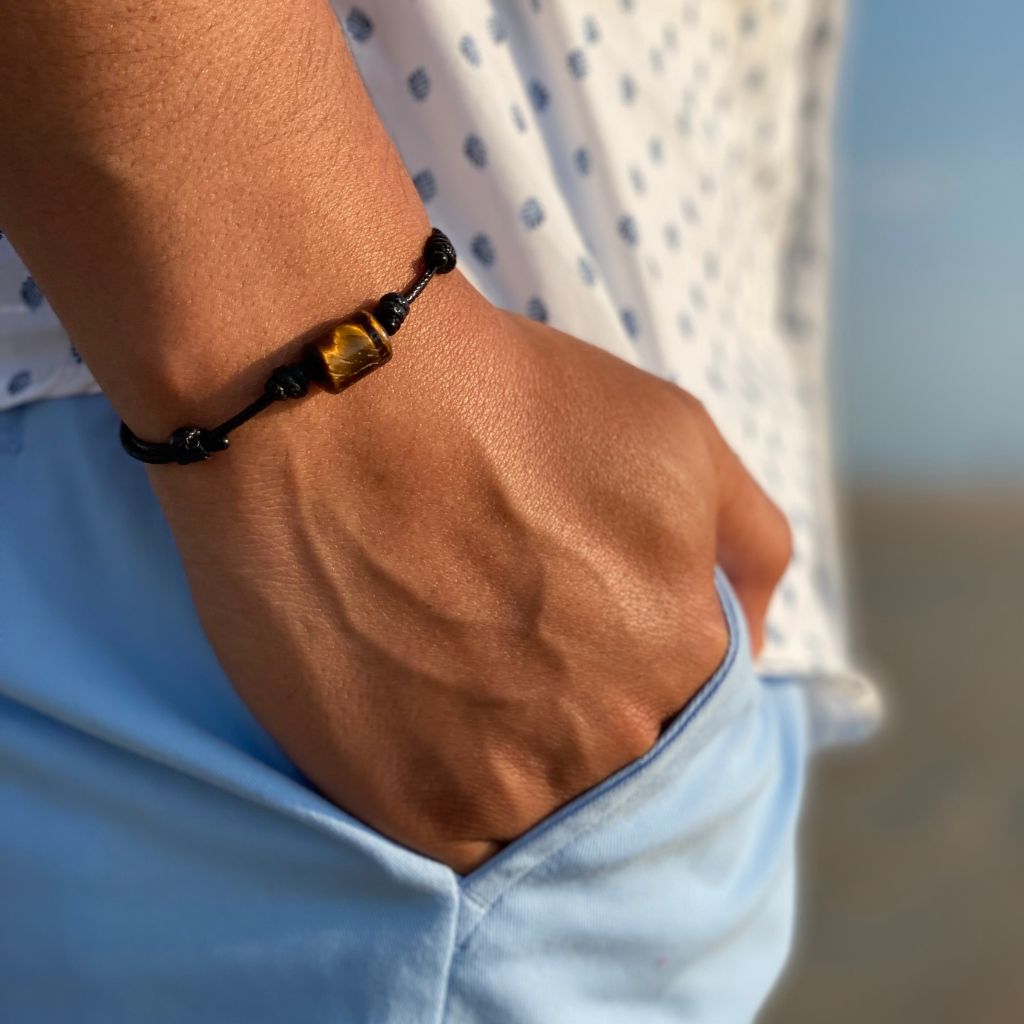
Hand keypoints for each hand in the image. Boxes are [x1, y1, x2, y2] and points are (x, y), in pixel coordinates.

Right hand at [145, 287, 791, 873]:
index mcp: (685, 654)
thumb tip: (752, 645)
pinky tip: (417, 725)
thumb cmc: (507, 402)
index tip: (575, 632)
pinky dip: (449, 796)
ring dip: (509, 762)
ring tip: (448, 678)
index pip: (691, 707)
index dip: (632, 665)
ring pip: (538, 812)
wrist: (338, 403)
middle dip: (576, 712)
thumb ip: (749, 545)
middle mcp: (614, 738)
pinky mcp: (413, 811)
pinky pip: (460, 844)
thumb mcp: (678, 438)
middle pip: (616, 762)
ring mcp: (510, 785)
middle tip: (503, 647)